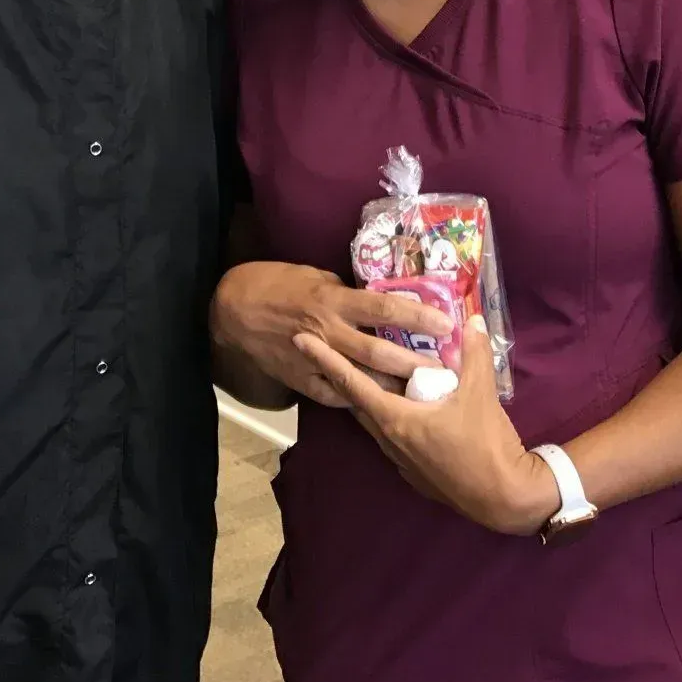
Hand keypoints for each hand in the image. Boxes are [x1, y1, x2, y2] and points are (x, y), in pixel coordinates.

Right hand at [212, 261, 451, 408]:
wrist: (234, 311)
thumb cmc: (277, 283)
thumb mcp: (316, 276)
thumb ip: (347, 292)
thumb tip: (378, 302)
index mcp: (334, 300)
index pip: (385, 309)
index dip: (418, 316)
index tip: (447, 324)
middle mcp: (330, 331)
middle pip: (380, 352)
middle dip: (415, 363)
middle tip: (447, 371)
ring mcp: (315, 360)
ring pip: (362, 379)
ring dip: (394, 386)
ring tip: (425, 394)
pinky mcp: (302, 381)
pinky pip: (336, 396)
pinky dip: (359, 400)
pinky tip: (383, 405)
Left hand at [295, 316, 560, 535]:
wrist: (504, 498)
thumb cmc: (485, 444)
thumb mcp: (481, 393)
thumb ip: (474, 353)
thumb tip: (471, 321)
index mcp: (397, 419)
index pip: (351, 383)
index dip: (325, 359)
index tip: (301, 339)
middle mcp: (390, 440)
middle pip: (357, 403)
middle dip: (341, 375)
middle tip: (328, 350)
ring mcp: (400, 461)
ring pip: (374, 422)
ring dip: (368, 398)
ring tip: (366, 375)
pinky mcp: (414, 473)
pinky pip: (392, 439)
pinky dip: (389, 418)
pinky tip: (404, 409)